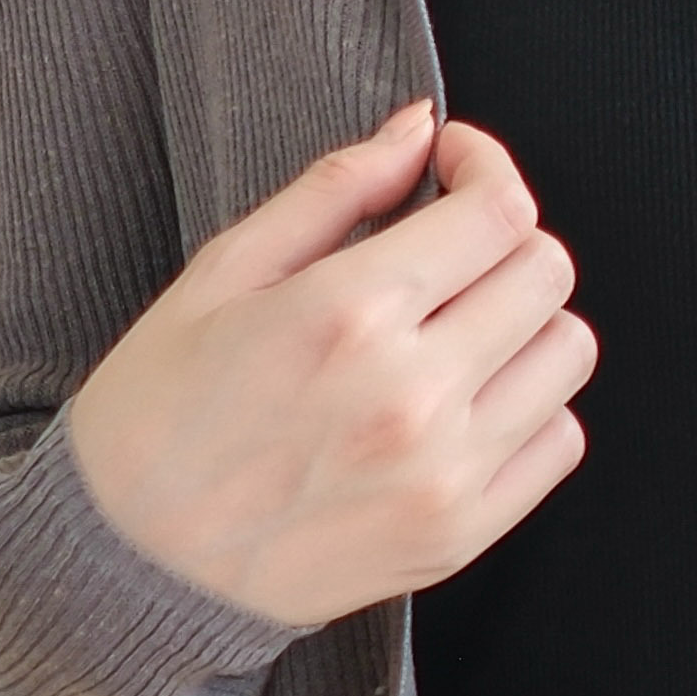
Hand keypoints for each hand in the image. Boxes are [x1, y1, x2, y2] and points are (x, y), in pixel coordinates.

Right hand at [65, 106, 590, 629]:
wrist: (129, 566)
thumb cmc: (156, 415)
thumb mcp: (220, 274)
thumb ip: (334, 190)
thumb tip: (418, 129)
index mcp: (347, 313)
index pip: (496, 211)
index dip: (485, 167)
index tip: (455, 165)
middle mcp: (411, 393)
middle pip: (545, 272)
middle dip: (504, 236)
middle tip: (450, 245)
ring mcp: (444, 471)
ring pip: (567, 352)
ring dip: (526, 319)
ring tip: (460, 323)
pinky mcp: (458, 534)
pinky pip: (559, 441)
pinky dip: (532, 405)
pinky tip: (469, 397)